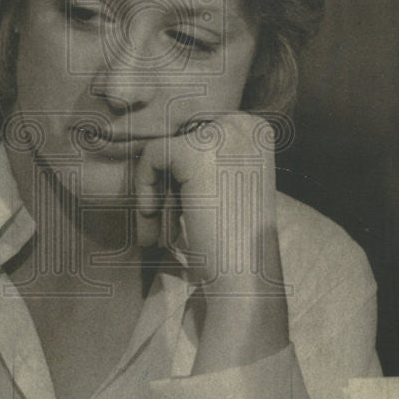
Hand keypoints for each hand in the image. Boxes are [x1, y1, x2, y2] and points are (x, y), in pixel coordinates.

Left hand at [134, 113, 289, 370]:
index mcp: (254, 128)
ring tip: (155, 230)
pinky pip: (150, 156)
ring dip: (152, 191)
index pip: (195, 136)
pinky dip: (144, 187)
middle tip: (160, 224)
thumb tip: (160, 139)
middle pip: (178, 140)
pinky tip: (152, 217)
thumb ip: (203, 159)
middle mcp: (243, 122)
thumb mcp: (224, 185)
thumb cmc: (231, 239)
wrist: (244, 275)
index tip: (178, 211)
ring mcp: (222, 133)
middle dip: (164, 184)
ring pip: (161, 149)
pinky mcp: (196, 150)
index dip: (179, 175)